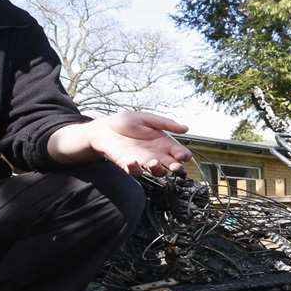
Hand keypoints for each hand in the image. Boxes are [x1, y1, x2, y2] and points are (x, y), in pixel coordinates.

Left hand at [54, 111, 192, 175]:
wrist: (104, 128)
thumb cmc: (125, 122)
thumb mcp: (147, 118)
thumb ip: (165, 123)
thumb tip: (186, 128)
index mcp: (163, 142)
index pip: (178, 152)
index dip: (183, 155)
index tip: (183, 155)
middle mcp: (156, 154)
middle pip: (171, 165)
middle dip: (176, 168)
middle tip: (175, 167)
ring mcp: (143, 161)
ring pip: (156, 172)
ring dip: (158, 170)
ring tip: (153, 162)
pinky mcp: (129, 165)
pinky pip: (135, 172)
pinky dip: (135, 169)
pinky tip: (133, 161)